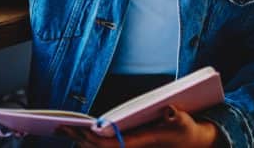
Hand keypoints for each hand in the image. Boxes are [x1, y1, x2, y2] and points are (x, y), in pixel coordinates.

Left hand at [58, 105, 222, 147]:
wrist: (193, 143)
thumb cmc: (187, 131)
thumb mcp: (185, 122)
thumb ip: (178, 116)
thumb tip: (170, 110)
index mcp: (140, 144)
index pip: (110, 146)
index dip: (93, 139)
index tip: (78, 130)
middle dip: (79, 139)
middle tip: (60, 127)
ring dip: (82, 141)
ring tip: (64, 130)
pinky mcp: (130, 146)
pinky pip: (106, 147)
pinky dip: (91, 141)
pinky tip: (81, 135)